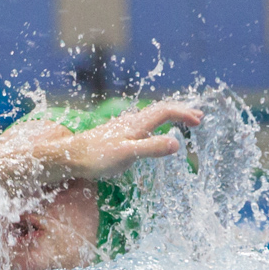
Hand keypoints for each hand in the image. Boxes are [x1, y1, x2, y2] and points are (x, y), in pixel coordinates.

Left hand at [54, 101, 202, 181]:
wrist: (68, 158)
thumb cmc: (95, 157)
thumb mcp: (127, 155)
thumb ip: (151, 148)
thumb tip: (177, 143)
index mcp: (136, 124)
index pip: (165, 112)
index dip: (183, 114)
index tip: (199, 121)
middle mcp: (131, 123)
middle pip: (160, 111)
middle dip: (181, 112)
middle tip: (199, 116)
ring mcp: (123, 129)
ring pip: (151, 117)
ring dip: (171, 117)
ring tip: (184, 121)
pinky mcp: (116, 136)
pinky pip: (144, 125)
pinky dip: (158, 124)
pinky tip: (154, 132)